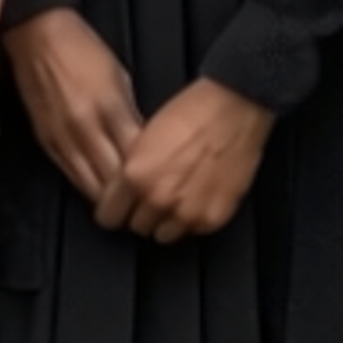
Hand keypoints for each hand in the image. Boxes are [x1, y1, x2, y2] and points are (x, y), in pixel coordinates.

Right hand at [2, 8, 141, 206]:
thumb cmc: (81, 49)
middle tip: (148, 203)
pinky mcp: (45, 142)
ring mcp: (62, 138)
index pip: (137, 158)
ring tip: (125, 205)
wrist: (37, 34)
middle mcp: (84, 128)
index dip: (152, 177)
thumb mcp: (119, 77)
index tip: (164, 183)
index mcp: (109, 108)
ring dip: (109, 199)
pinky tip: (99, 189)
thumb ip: (131, 114)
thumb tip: (143, 145)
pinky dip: (87, 185)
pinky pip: (70, 175)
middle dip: (133, 196)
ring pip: (90, 185)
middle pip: (114, 181)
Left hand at [96, 78, 274, 243]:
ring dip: (167, 220)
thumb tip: (122, 188)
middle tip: (154, 194)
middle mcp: (159, 199)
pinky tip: (198, 195)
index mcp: (136, 177)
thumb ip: (131, 170)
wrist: (234, 108)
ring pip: (163, 235)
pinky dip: (194, 219)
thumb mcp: (144, 136)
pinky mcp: (213, 217)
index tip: (120, 207)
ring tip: (177, 196)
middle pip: (137, 226)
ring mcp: (187, 212)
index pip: (108, 216)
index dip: (114, 209)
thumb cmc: (192, 112)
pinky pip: (193, 230)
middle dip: (142, 213)